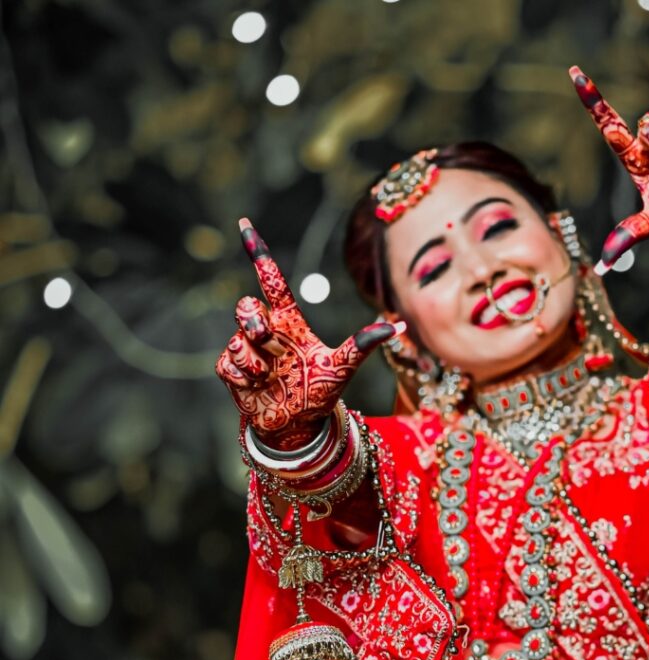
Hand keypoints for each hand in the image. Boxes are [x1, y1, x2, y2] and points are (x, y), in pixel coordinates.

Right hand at [215, 218, 402, 449]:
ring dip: (257, 361)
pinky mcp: (231, 370)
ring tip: (273, 376)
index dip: (258, 253)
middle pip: (245, 305)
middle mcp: (267, 330)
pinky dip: (245, 377)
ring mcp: (246, 349)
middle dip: (254, 321)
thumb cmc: (319, 392)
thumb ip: (364, 344)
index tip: (245, 225)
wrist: (296, 425)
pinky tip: (258, 387)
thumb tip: (399, 325)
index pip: (271, 281)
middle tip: (271, 343)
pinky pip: (229, 363)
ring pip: (238, 338)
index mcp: (290, 321)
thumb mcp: (343, 367)